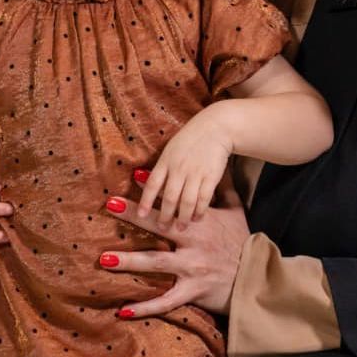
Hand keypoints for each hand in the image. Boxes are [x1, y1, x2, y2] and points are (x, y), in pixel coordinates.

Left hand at [101, 171, 249, 316]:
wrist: (256, 278)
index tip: (136, 175)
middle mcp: (194, 242)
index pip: (174, 201)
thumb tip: (220, 165)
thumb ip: (224, 189)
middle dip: (133, 214)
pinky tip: (124, 311)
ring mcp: (192, 268)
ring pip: (156, 263)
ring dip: (129, 261)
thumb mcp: (236, 212)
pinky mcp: (193, 291)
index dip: (155, 189)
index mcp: (201, 221)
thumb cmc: (242, 243)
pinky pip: (165, 301)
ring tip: (105, 259)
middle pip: (159, 226)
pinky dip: (145, 307)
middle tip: (110, 205)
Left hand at [137, 113, 232, 227]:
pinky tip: (197, 217)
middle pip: (169, 197)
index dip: (145, 201)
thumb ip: (162, 167)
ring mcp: (196, 172)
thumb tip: (143, 179)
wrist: (216, 128)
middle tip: (163, 228)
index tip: (140, 215)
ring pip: (187, 201)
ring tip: (180, 227)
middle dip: (165, 216)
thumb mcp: (171, 149)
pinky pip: (204, 198)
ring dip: (183, 217)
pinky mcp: (211, 176)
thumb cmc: (191, 139)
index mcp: (166, 160)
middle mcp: (179, 168)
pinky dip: (200, 210)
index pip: (153, 184)